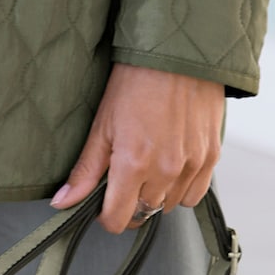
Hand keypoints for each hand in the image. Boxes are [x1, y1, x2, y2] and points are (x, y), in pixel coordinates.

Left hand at [52, 65, 224, 233]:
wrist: (177, 54)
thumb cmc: (135, 82)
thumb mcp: (102, 124)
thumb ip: (85, 171)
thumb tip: (63, 203)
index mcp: (133, 163)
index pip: (118, 219)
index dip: (106, 215)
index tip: (103, 202)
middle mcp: (166, 170)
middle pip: (144, 213)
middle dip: (130, 201)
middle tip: (124, 175)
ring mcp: (192, 165)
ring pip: (170, 205)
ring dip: (157, 194)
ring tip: (149, 164)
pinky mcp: (211, 157)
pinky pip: (195, 193)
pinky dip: (182, 187)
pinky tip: (171, 164)